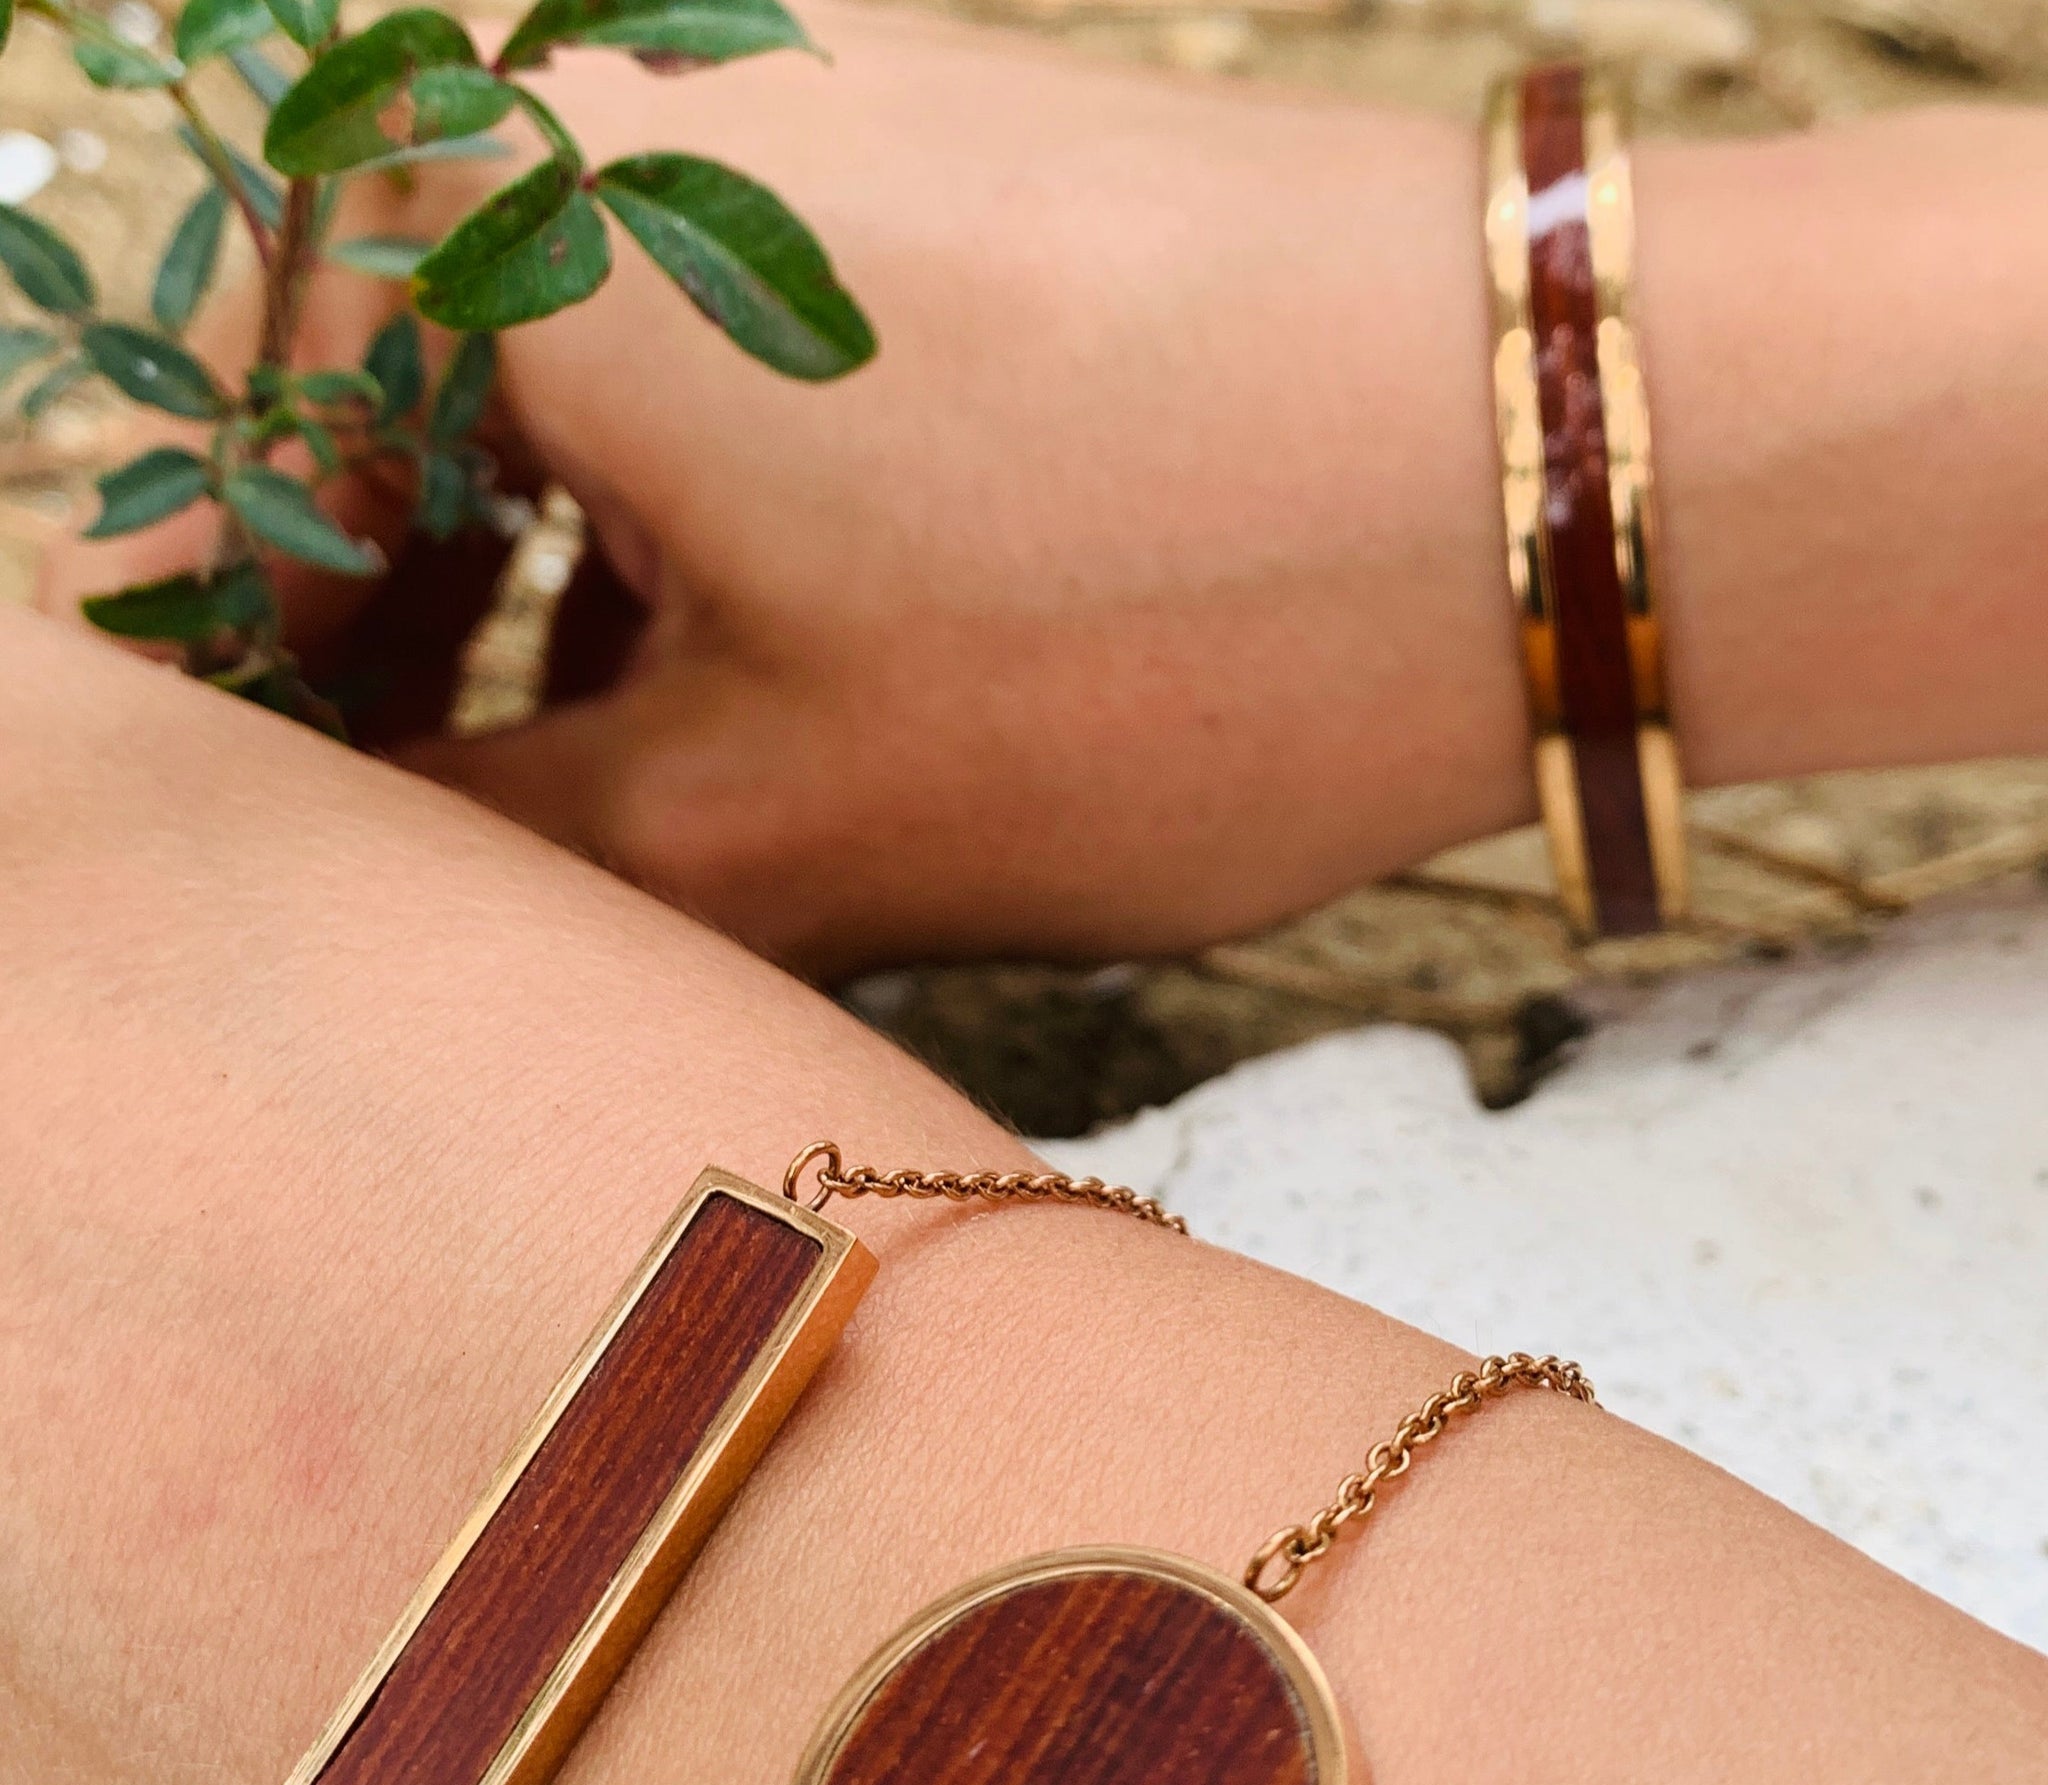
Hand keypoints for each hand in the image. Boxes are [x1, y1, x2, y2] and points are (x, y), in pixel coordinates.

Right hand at [41, 21, 2047, 977]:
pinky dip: (649, 499)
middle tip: (399, 848)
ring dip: (500, 579)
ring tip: (554, 793)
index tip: (257, 862)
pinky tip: (704, 666)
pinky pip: (690, 319)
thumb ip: (494, 834)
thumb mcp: (768, 813)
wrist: (1554, 464)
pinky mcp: (917, 143)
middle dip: (360, 638)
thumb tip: (349, 859)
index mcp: (494, 205)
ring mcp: (778, 87)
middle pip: (362, 390)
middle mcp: (605, 78)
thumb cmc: (1161, 632)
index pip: (235, 468)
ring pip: (528, 359)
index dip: (227, 697)